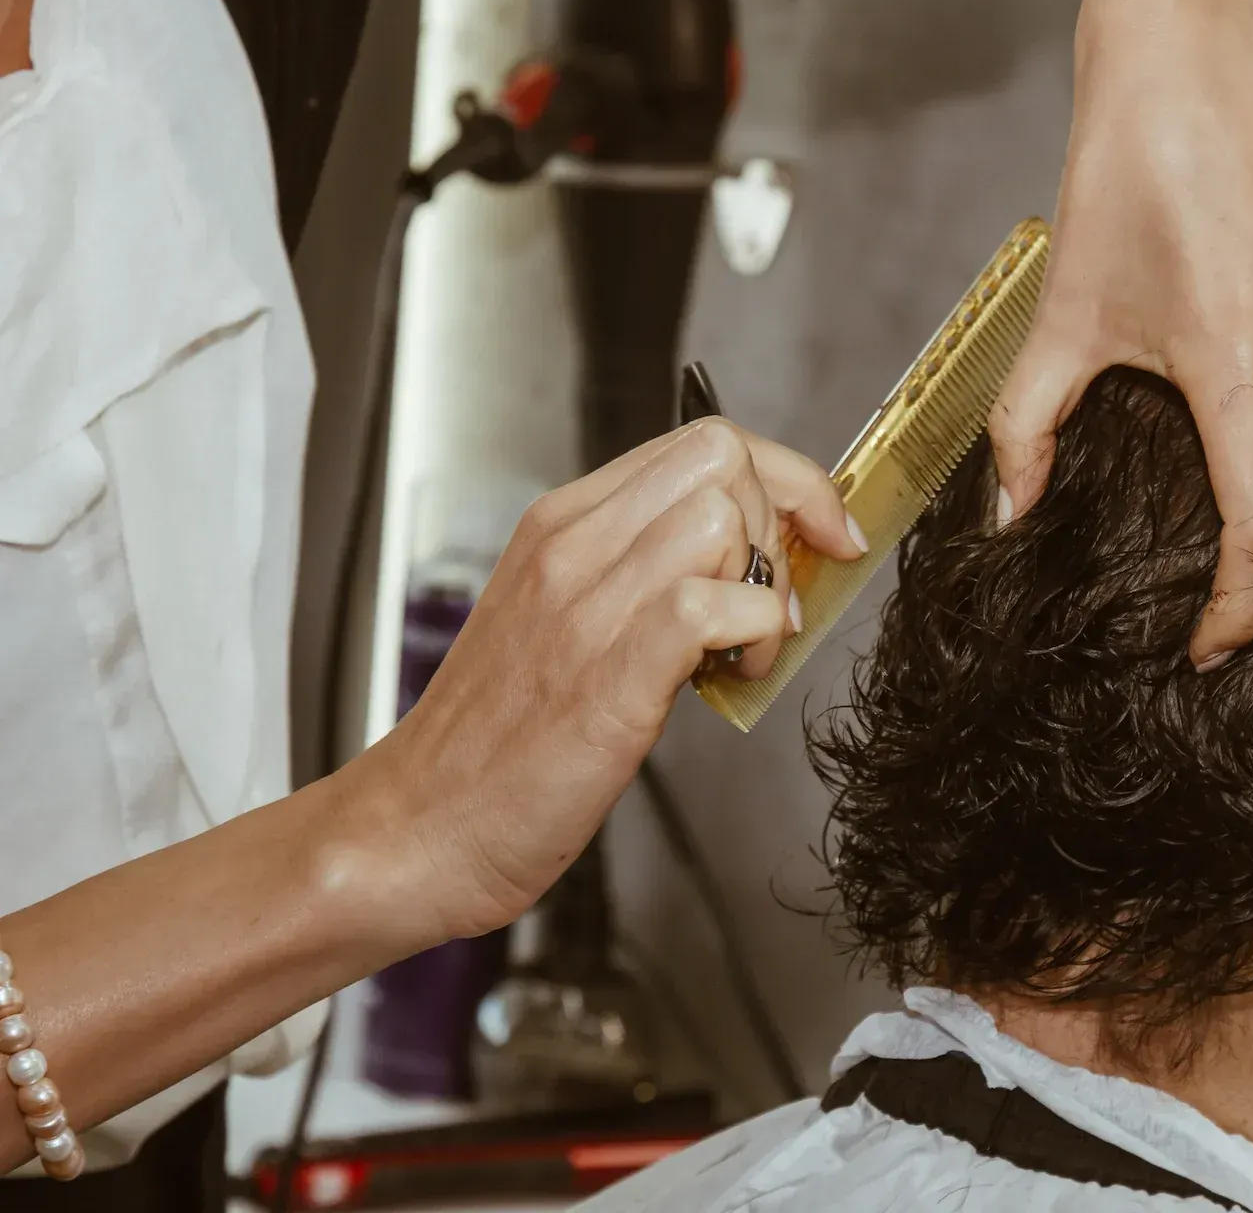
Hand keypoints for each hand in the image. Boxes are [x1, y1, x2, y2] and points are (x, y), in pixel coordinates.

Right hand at [343, 420, 865, 941]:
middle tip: (773, 600)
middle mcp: (570, 547)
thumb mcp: (565, 623)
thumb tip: (749, 560)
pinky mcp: (606, 676)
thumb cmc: (496, 743)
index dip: (785, 479)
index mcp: (562, 527)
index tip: (820, 533)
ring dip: (766, 582)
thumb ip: (642, 575)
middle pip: (722, 456)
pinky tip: (733, 676)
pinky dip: (752, 636)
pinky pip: (711, 606)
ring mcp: (584, 606)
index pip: (702, 441)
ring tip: (745, 646)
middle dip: (781, 520)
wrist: (416, 828)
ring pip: (722, 516)